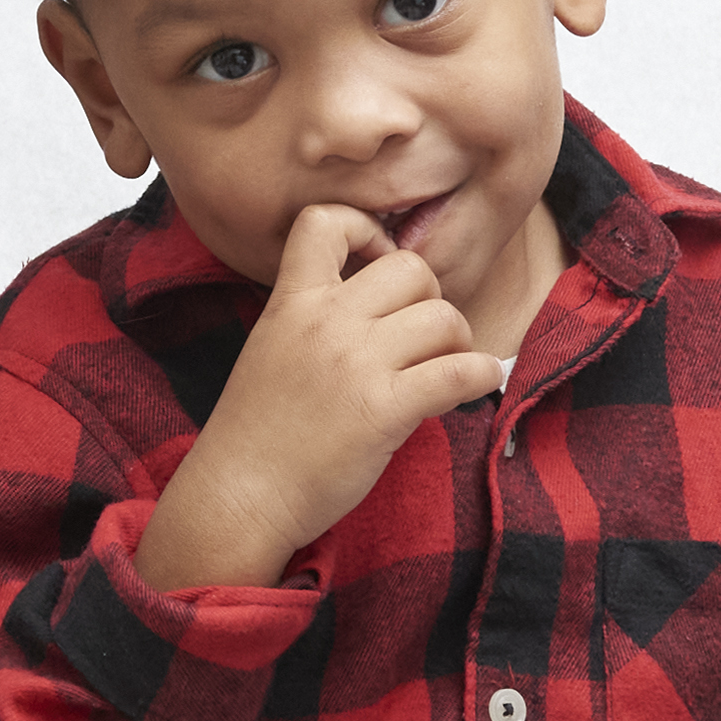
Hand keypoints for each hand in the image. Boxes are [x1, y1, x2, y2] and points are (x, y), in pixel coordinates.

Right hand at [134, 207, 512, 587]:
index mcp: (291, 301)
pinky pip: (460, 371)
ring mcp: (355, 363)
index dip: (367, 230)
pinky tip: (475, 386)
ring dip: (457, 341)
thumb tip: (387, 313)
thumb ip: (318, 320)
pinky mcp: (384, 409)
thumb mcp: (272, 350)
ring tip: (443, 369)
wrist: (238, 498)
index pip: (325, 221)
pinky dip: (481, 375)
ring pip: (444, 317)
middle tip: (424, 338)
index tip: (378, 265)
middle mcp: (325, 321)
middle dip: (431, 299)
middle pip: (412, 269)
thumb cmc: (256, 435)